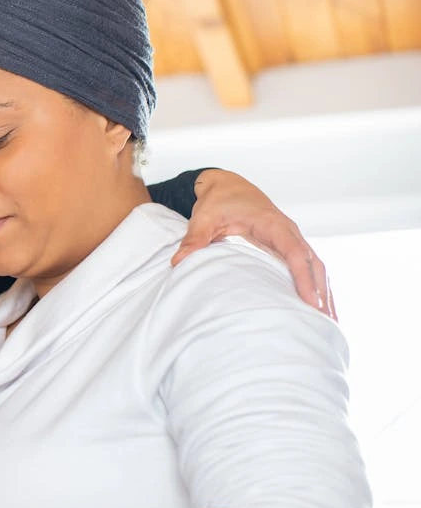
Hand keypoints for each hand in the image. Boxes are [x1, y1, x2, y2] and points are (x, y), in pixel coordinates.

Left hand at [172, 169, 334, 318]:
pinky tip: (318, 306)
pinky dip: (316, 284)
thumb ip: (194, 239)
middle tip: (326, 322)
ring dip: (324, 291)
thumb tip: (178, 262)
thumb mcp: (203, 218)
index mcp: (272, 224)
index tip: (311, 302)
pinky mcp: (288, 244)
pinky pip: (307, 265)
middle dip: (322, 291)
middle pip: (313, 263)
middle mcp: (288, 230)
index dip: (303, 278)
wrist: (227, 185)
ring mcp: (291, 237)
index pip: (294, 253)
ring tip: (329, 322)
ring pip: (315, 265)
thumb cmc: (217, 201)